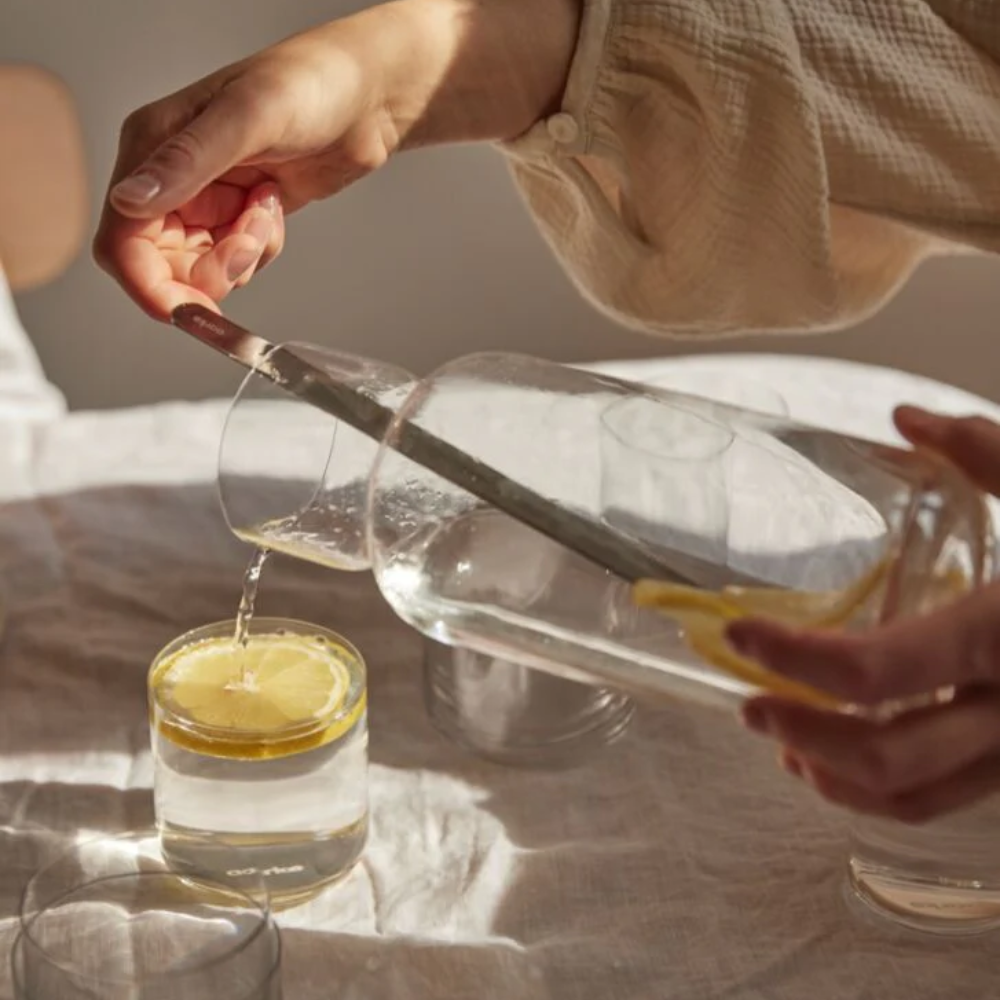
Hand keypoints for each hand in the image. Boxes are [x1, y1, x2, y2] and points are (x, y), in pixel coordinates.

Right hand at [93, 0, 579, 319]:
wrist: (366, 99)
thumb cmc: (309, 85)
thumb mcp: (249, 118)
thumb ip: (188, 162)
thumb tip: (130, 200)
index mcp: (152, 145)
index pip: (123, 234)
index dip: (145, 282)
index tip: (182, 310)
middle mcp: (170, 177)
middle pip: (159, 264)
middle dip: (207, 268)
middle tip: (250, 242)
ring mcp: (205, 200)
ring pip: (201, 268)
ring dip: (240, 256)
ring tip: (269, 209)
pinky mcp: (238, 218)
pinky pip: (236, 262)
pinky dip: (259, 250)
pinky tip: (276, 208)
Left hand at [729, 406, 999, 821]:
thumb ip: (985, 450)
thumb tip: (905, 416)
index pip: (876, 670)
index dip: (794, 658)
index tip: (738, 635)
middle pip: (887, 751)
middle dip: (801, 730)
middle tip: (745, 700)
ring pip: (916, 795)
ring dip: (835, 772)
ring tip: (781, 739)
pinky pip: (948, 800)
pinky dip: (882, 792)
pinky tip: (839, 764)